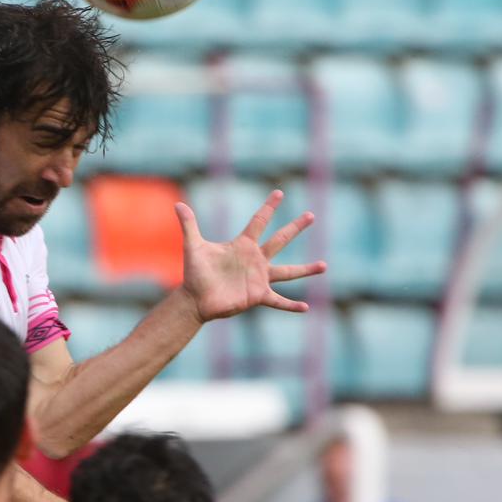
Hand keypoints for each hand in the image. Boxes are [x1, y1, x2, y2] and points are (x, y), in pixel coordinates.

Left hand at [175, 190, 325, 321]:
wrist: (195, 299)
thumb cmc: (195, 273)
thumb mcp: (193, 247)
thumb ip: (189, 225)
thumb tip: (178, 204)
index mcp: (243, 245)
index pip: (258, 221)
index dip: (268, 207)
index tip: (279, 192)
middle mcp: (255, 260)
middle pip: (280, 240)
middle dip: (295, 227)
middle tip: (311, 215)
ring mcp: (259, 278)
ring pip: (288, 272)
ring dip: (306, 269)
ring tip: (324, 265)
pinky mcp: (258, 296)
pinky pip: (279, 301)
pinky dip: (291, 305)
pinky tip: (306, 308)